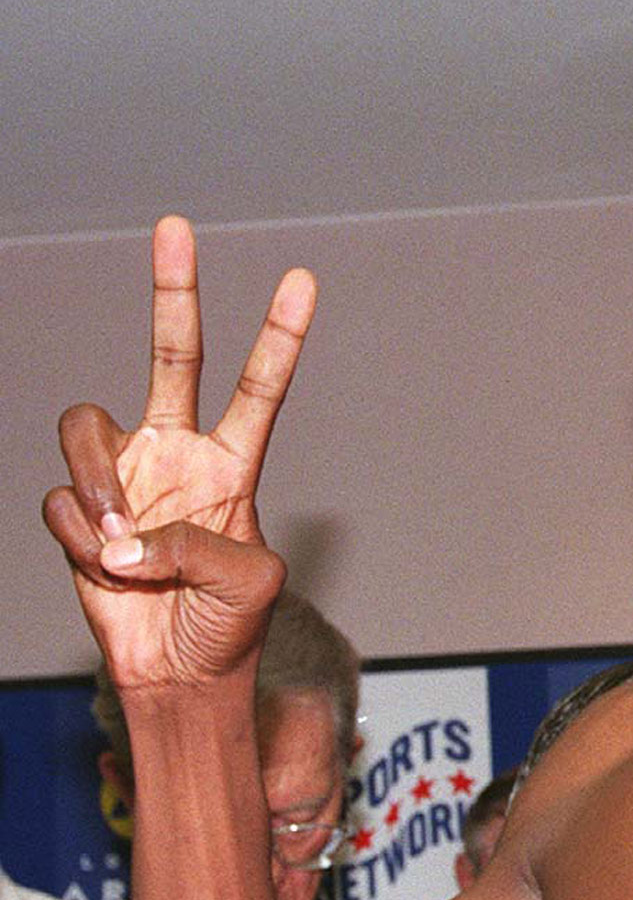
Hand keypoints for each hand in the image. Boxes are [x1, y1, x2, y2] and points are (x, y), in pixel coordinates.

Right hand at [43, 216, 316, 691]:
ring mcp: (124, 474)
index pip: (261, 388)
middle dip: (175, 290)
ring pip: (85, 430)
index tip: (302, 280)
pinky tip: (109, 572)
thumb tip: (127, 530)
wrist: (177, 674)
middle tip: (178, 225)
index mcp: (234, 464)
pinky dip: (83, 544)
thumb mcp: (246, 582)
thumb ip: (198, 542)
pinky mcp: (79, 508)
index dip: (279, 336)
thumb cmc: (227, 627)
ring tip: (126, 553)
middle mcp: (177, 453)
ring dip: (96, 489)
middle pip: (174, 354)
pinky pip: (62, 504)